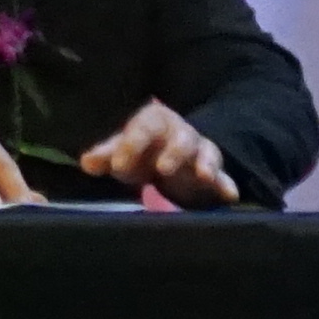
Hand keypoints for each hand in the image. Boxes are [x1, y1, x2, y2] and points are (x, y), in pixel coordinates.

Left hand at [78, 100, 242, 206]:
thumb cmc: (141, 151)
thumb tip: (88, 162)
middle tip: (162, 168)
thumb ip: (105, 156)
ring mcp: (199, 151)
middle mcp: (180, 133)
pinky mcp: (212, 171)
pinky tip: (230, 195)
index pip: (144, 127)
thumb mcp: (121, 152)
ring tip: (203, 175)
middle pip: (182, 137)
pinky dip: (226, 184)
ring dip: (205, 163)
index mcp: (154, 123)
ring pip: (205, 151)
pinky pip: (222, 176)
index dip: (133, 144)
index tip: (118, 164)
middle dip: (174, 152)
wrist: (167, 154)